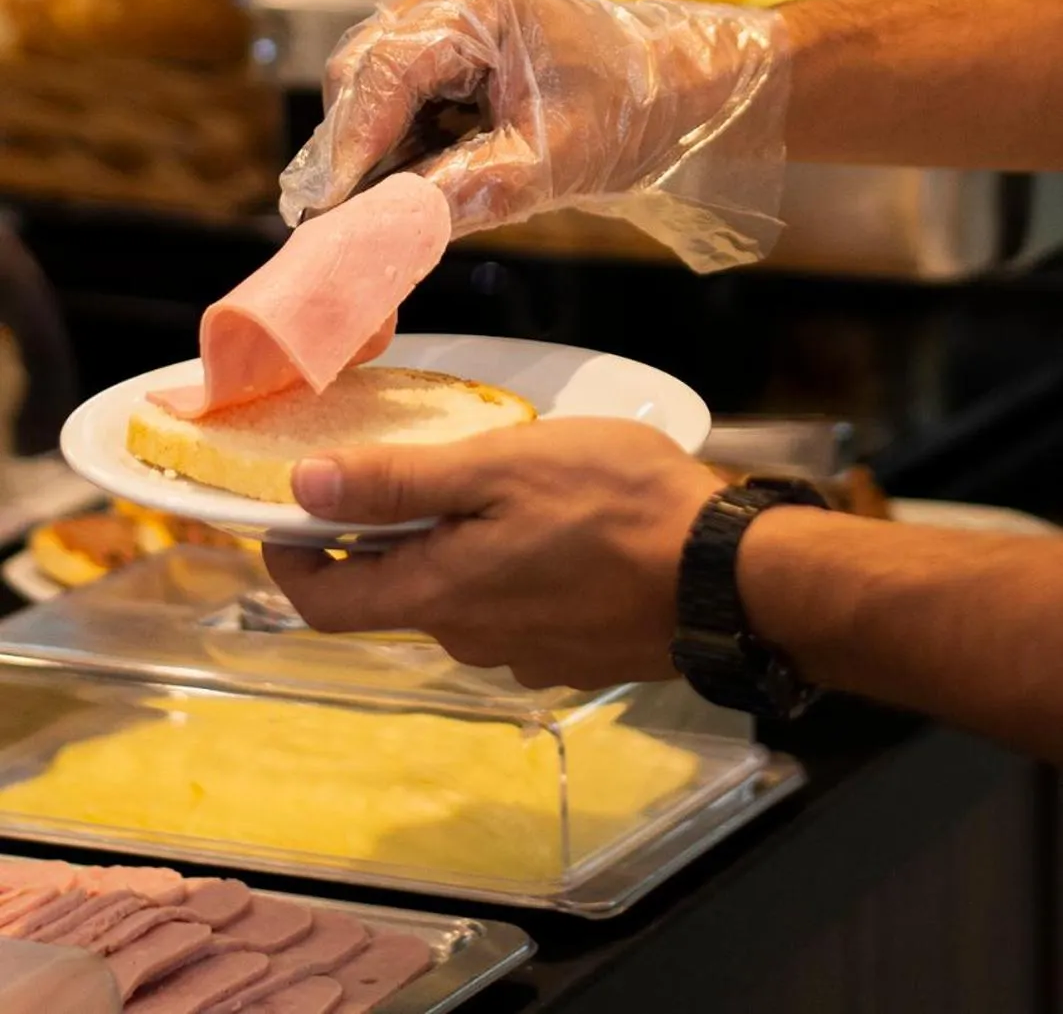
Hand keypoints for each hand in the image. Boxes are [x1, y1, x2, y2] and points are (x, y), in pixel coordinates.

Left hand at [263, 420, 718, 689]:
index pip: (328, 604)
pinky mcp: (576, 654)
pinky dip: (514, 569)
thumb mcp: (498, 469)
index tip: (287, 511)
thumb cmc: (613, 504)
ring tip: (505, 485)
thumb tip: (303, 489)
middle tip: (419, 468)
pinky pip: (518, 611)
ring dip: (461, 549)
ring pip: (463, 599)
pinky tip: (558, 526)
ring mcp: (527, 654)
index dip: (293, 560)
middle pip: (399, 593)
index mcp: (441, 595)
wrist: (727, 574)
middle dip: (392, 536)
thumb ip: (399, 483)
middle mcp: (472, 640)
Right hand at [280, 0, 785, 271]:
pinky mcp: (430, 46)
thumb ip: (464, 193)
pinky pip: (388, 102)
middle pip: (358, 77)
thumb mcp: (546, 164)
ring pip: (365, 94)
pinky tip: (430, 179)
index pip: (383, 71)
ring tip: (409, 206)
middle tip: (350, 228)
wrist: (664, 87)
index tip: (325, 212)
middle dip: (354, 154)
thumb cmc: (621, 108)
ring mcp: (428, 15)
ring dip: (377, 155)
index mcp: (471, 0)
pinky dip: (397, 148)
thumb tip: (386, 228)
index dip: (349, 146)